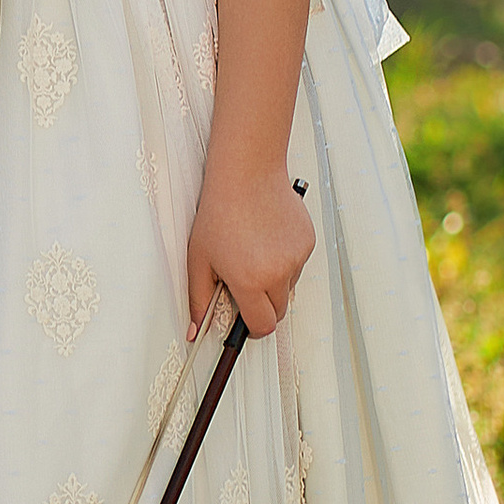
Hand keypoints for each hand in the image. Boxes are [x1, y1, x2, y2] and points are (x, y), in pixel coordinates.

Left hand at [186, 160, 314, 339]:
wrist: (247, 174)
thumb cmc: (221, 211)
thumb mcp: (198, 259)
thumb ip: (198, 299)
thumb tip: (195, 329)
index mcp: (250, 281)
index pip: (262, 326)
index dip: (252, 328)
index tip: (245, 322)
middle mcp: (278, 273)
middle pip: (278, 312)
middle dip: (263, 306)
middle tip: (245, 282)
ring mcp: (297, 258)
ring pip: (288, 288)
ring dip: (274, 281)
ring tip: (254, 252)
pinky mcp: (308, 243)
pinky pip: (298, 266)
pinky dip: (285, 261)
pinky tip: (268, 239)